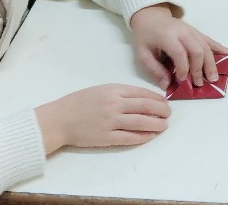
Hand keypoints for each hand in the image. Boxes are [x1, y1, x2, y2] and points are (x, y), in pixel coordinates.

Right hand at [35, 84, 169, 153]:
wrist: (59, 119)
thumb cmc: (78, 103)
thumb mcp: (100, 90)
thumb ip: (119, 93)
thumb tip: (143, 98)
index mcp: (113, 90)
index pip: (142, 93)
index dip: (157, 98)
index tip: (165, 102)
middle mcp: (114, 104)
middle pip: (146, 107)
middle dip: (162, 110)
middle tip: (168, 114)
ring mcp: (110, 121)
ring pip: (141, 122)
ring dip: (157, 124)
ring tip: (164, 126)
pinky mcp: (106, 137)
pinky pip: (130, 137)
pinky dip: (143, 136)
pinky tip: (151, 136)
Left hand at [129, 4, 227, 89]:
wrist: (150, 17)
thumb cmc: (145, 37)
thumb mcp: (142, 54)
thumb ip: (154, 69)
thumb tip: (167, 85)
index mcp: (167, 36)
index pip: (180, 53)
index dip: (183, 68)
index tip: (182, 80)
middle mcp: (182, 32)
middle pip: (197, 50)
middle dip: (200, 68)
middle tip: (199, 83)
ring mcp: (191, 30)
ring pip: (206, 46)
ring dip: (211, 63)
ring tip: (213, 78)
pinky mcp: (196, 31)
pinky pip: (210, 40)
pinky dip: (220, 47)